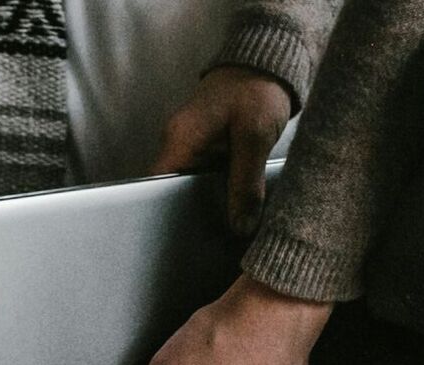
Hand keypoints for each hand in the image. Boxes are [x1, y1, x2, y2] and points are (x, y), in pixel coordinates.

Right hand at [153, 66, 294, 235]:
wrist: (269, 62)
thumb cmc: (256, 89)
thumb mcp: (254, 137)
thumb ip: (246, 184)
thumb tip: (241, 227)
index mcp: (179, 140)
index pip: (155, 187)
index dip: (163, 215)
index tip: (181, 239)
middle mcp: (180, 145)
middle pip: (173, 193)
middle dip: (191, 217)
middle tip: (211, 242)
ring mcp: (195, 148)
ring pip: (193, 189)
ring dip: (209, 207)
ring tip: (226, 232)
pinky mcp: (211, 150)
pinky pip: (209, 180)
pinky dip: (222, 194)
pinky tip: (237, 210)